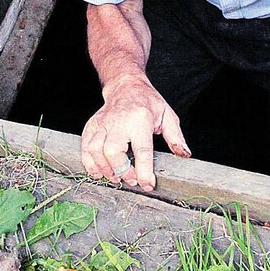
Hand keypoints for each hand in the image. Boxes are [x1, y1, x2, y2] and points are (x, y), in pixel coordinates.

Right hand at [80, 73, 190, 190]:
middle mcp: (119, 121)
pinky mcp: (92, 126)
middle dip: (121, 171)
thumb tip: (184, 155)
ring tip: (115, 177)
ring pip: (95, 150)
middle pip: (113, 152)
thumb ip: (176, 137)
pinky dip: (89, 163)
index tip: (147, 184)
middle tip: (130, 179)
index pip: (142, 150)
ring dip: (104, 169)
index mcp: (141, 120)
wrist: (126, 85)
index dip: (144, 171)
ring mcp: (103, 123)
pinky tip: (98, 171)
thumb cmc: (148, 102)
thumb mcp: (167, 116)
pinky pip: (85, 147)